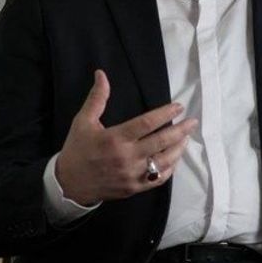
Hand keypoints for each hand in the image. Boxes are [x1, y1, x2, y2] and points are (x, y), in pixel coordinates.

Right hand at [56, 70, 196, 204]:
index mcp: (115, 138)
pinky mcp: (134, 188)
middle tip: (193, 122)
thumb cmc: (77, 150)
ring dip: (178, 149)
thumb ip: (96, 98)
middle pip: (161, 142)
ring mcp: (132, 174)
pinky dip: (169, 168)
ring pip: (163, 161)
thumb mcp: (82, 121)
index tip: (178, 107)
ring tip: (186, 138)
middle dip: (180, 130)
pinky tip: (174, 158)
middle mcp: (127, 157)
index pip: (147, 123)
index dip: (165, 114)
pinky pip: (158, 179)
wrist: (69, 184)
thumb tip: (101, 74)